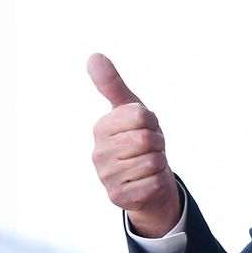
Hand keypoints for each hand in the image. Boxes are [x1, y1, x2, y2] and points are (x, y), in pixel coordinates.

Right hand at [88, 53, 180, 237]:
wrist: (146, 179)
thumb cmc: (139, 140)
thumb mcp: (129, 110)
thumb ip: (112, 84)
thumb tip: (93, 56)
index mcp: (101, 128)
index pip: (141, 115)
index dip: (152, 122)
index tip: (144, 128)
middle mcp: (98, 152)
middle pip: (148, 138)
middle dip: (157, 142)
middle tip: (148, 148)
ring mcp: (106, 177)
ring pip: (153, 160)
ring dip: (158, 162)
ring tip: (147, 164)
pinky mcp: (118, 197)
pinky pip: (153, 182)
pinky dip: (157, 181)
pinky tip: (146, 182)